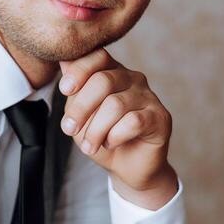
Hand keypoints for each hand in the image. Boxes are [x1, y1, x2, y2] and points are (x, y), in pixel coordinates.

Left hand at [58, 49, 177, 209]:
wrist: (126, 167)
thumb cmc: (102, 136)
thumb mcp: (80, 114)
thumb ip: (74, 90)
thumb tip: (63, 62)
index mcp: (112, 71)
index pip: (98, 56)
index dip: (79, 70)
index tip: (64, 90)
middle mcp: (133, 79)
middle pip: (103, 80)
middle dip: (80, 108)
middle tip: (68, 129)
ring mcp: (149, 96)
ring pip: (115, 105)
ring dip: (95, 130)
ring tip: (89, 146)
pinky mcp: (160, 117)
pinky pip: (133, 121)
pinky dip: (115, 136)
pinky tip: (111, 143)